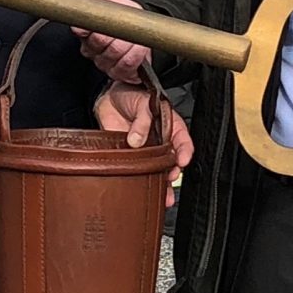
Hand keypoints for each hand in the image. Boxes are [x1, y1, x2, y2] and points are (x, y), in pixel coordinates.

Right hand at [73, 0, 149, 82]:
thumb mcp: (109, 0)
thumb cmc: (123, 14)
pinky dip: (136, 55)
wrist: (142, 29)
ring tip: (136, 37)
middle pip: (99, 41)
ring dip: (129, 42)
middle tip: (126, 26)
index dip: (95, 25)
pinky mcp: (118, 74)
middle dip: (116, 31)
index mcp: (85, 32)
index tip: (107, 19)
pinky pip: (125, 65)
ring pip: (114, 53)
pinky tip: (140, 49)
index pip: (81, 29)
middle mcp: (91, 50)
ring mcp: (104, 63)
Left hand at [95, 81, 192, 207]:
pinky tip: (143, 192)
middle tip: (170, 178)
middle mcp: (160, 141)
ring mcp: (145, 152)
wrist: (108, 99)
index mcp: (168, 125)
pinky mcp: (131, 158)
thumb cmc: (130, 96)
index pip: (182, 140)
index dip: (184, 151)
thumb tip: (136, 140)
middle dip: (173, 173)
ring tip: (164, 196)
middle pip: (171, 161)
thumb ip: (142, 120)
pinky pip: (138, 173)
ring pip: (157, 172)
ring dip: (161, 185)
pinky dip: (140, 184)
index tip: (181, 160)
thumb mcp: (141, 103)